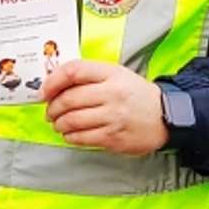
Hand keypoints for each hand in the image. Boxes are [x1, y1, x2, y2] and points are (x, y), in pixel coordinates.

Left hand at [39, 60, 168, 155]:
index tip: (44, 91)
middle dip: (52, 108)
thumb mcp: (115, 74)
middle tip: (49, 112)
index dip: (52, 81)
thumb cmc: (134, 94)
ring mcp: (113, 117)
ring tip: (58, 124)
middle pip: (68, 99)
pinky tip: (70, 134)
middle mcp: (112, 94)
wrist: (165, 116)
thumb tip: (53, 85)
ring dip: (59, 124)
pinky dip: (69, 137)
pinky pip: (82, 138)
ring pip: (72, 121)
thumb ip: (88, 75)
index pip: (73, 71)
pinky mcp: (114, 138)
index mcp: (111, 73)